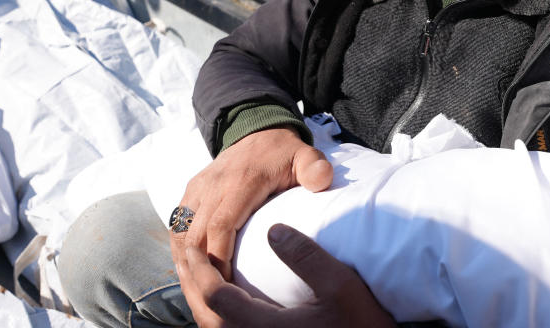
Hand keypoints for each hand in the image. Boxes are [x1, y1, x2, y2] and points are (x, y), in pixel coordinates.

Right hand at [170, 128, 332, 317]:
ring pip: (180, 237)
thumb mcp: (304, 155)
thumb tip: (322, 179)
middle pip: (194, 237)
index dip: (220, 259)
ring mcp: (196, 190)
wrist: (257, 128)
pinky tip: (194, 281)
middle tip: (214, 307)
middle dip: (201, 275)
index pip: (221, 224)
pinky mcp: (189, 195)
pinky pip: (177, 231)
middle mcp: (211, 185)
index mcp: (240, 180)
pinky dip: (182, 258)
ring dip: (187, 270)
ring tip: (201, 301)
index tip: (229, 289)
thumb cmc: (284, 153)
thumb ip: (315, 167)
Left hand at [181, 223, 395, 326]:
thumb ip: (306, 258)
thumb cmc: (362, 322)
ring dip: (203, 301)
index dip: (201, 271)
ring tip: (201, 275)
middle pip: (208, 318)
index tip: (194, 246)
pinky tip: (228, 297)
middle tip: (187, 258)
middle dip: (193, 286)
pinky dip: (220, 314)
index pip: (216, 298)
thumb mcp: (340, 284)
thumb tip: (273, 231)